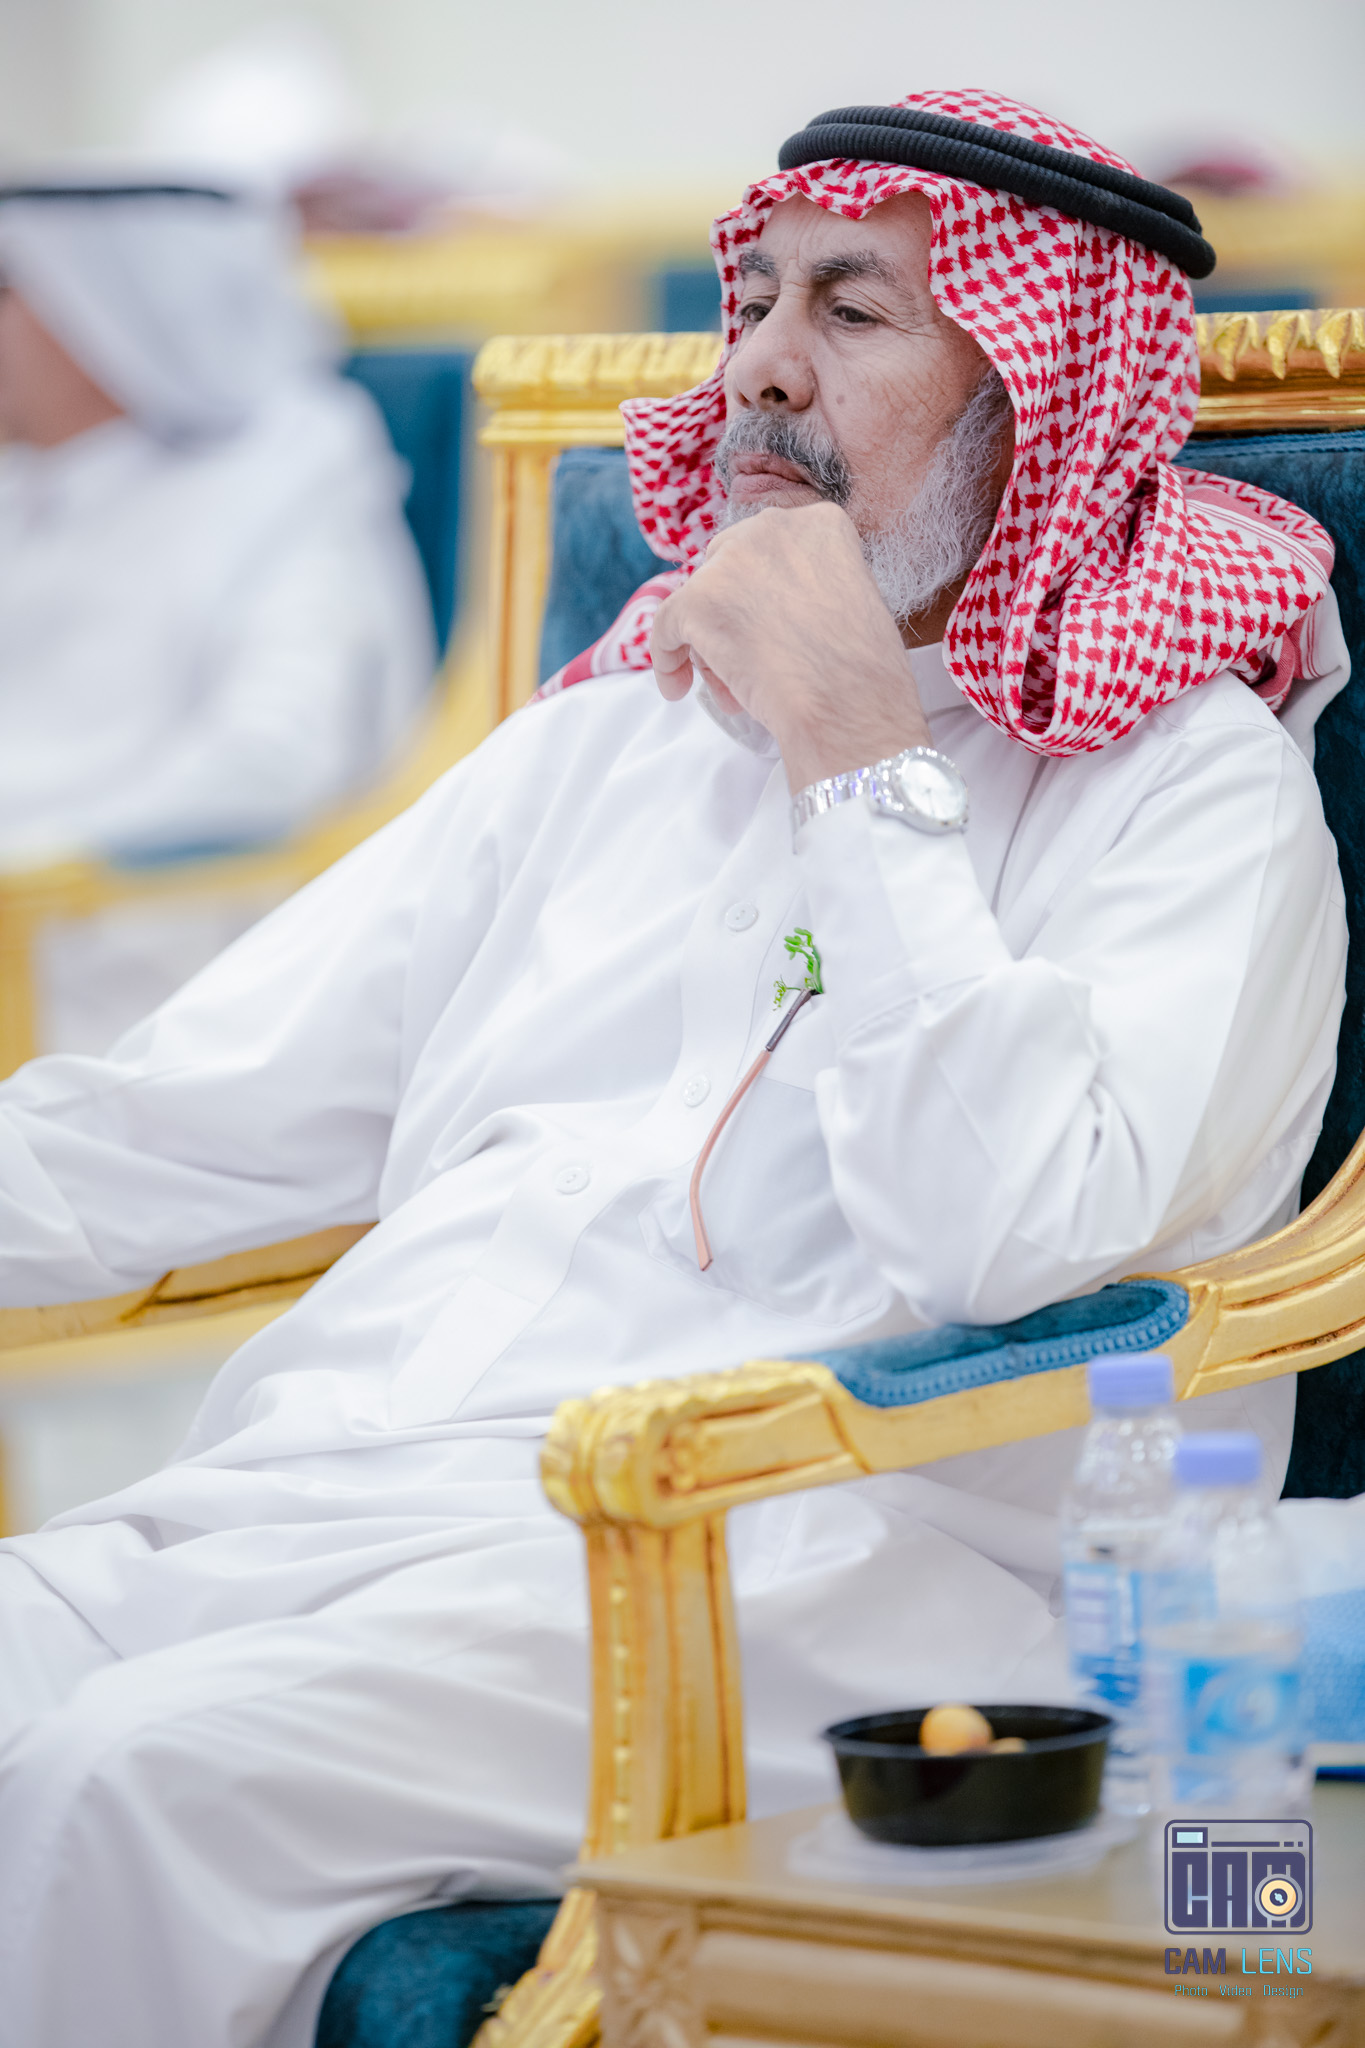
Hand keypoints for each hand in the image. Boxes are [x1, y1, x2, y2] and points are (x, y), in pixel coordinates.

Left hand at [650, 502, 930, 789]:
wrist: (851, 703)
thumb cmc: (863, 672)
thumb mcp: (852, 600)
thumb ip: (811, 585)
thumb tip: (770, 607)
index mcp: (820, 522)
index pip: (768, 550)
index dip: (762, 594)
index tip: (771, 631)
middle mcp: (772, 527)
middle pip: (727, 567)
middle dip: (731, 614)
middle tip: (748, 662)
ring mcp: (731, 562)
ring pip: (700, 601)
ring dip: (710, 646)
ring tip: (733, 692)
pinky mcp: (697, 601)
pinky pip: (666, 627)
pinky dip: (668, 659)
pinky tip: (678, 688)